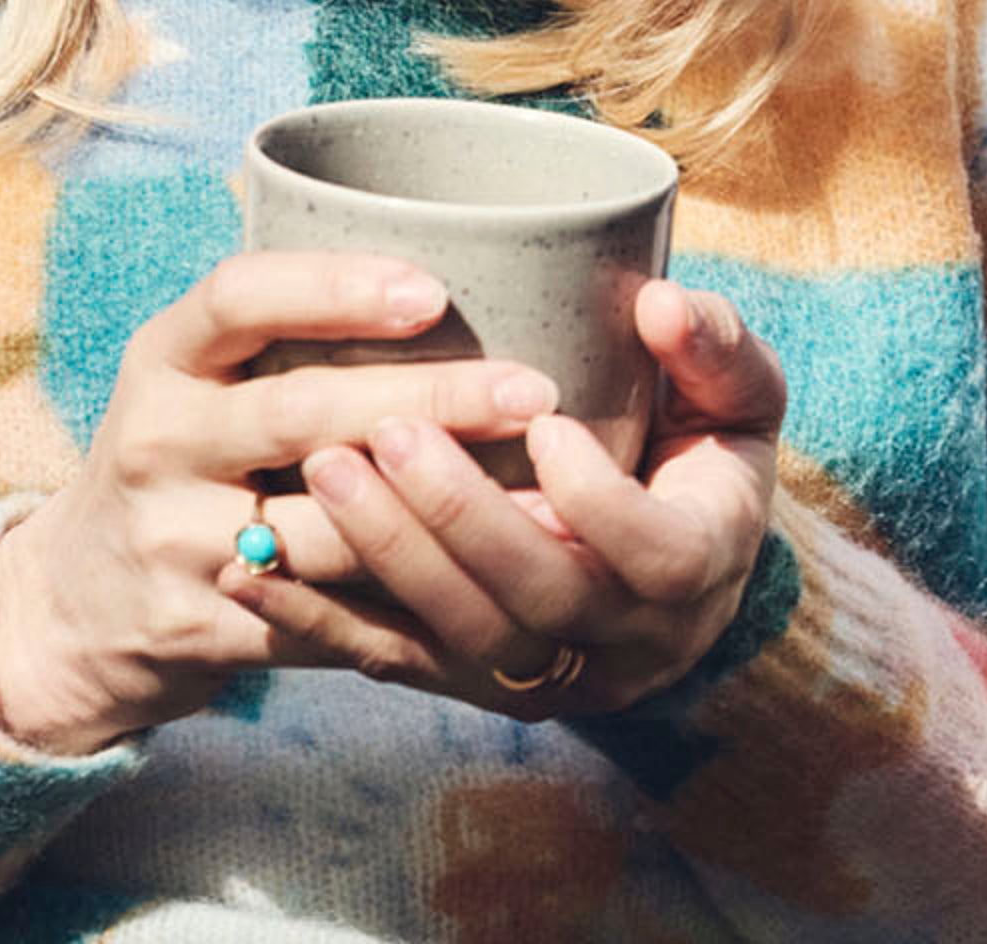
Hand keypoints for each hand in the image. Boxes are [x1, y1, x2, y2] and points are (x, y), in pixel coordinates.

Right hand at [0, 250, 560, 755]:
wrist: (73, 606)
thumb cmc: (178, 459)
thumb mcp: (194, 380)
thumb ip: (284, 337)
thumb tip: (459, 273)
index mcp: (164, 359)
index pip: (238, 298)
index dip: (334, 289)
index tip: (433, 292)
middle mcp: (158, 440)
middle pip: (300, 413)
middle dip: (428, 402)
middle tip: (533, 389)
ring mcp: (176, 540)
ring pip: (325, 529)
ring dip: (441, 517)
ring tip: (547, 501)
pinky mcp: (202, 628)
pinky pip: (326, 621)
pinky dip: (415, 609)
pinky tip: (495, 593)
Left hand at [241, 277, 784, 717]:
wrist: (675, 558)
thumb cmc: (707, 449)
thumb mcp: (738, 397)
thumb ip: (713, 349)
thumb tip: (661, 304)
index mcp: (698, 567)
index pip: (657, 557)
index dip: (602, 502)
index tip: (548, 421)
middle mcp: (628, 644)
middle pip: (544, 602)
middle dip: (463, 520)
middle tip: (389, 432)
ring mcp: (548, 676)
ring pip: (464, 641)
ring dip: (387, 561)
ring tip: (321, 471)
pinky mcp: (474, 682)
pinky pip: (396, 664)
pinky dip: (318, 621)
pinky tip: (249, 570)